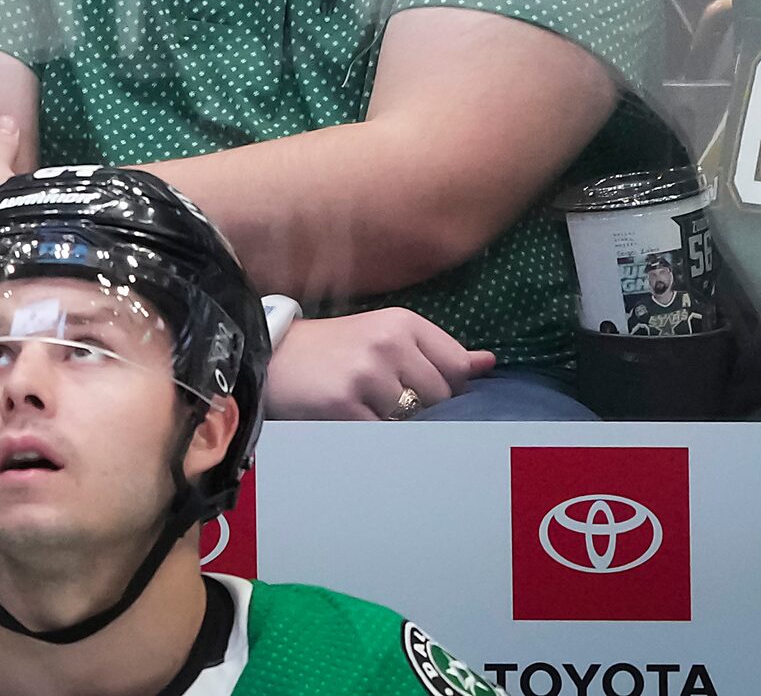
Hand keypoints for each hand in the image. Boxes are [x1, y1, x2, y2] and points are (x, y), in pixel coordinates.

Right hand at [263, 307, 494, 419]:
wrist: (272, 355)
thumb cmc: (335, 348)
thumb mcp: (385, 335)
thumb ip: (437, 352)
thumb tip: (488, 363)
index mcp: (403, 322)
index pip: (457, 367)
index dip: (449, 389)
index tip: (427, 394)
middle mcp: (388, 343)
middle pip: (440, 397)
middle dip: (423, 409)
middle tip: (391, 405)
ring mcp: (367, 374)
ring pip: (413, 419)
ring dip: (397, 425)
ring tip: (369, 412)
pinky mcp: (344, 405)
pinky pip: (383, 436)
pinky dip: (375, 437)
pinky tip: (356, 424)